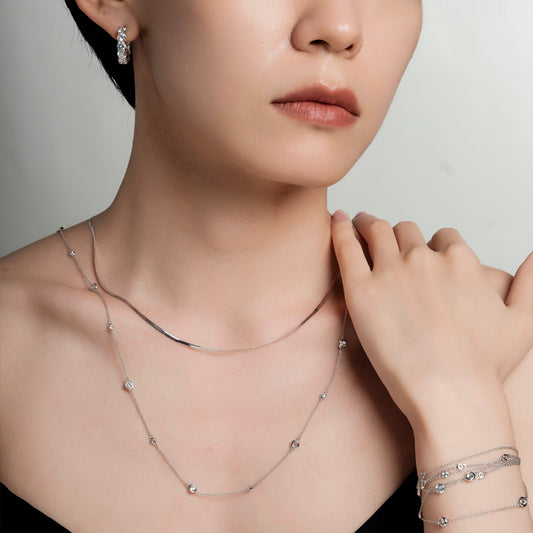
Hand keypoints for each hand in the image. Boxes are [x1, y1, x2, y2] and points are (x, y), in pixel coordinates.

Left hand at [331, 211, 532, 424]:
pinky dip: (341, 229)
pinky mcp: (361, 289)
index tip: (421, 255)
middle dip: (398, 234)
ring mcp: (391, 271)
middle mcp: (425, 259)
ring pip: (377, 231)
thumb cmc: (483, 366)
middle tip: (384, 237)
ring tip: (360, 225)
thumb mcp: (523, 321)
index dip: (431, 245)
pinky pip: (347, 248)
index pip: (442, 237)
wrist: (450, 393)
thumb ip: (532, 282)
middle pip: (406, 231)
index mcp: (460, 261)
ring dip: (369, 224)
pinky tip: (338, 221)